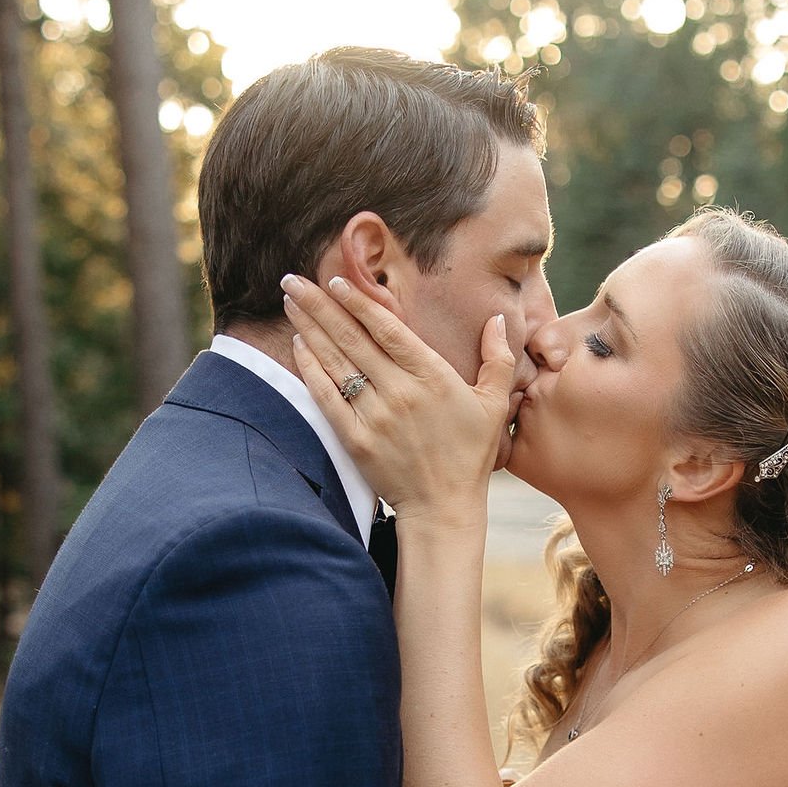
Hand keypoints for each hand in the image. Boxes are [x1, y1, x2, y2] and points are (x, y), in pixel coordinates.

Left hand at [282, 273, 513, 519]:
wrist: (443, 507)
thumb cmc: (470, 455)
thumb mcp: (494, 404)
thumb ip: (497, 358)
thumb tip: (495, 319)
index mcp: (432, 376)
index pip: (387, 329)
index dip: (359, 301)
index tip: (336, 279)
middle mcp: (400, 390)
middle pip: (352, 337)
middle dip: (319, 304)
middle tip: (294, 279)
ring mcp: (375, 415)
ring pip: (335, 361)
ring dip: (309, 327)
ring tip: (289, 301)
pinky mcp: (355, 438)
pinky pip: (325, 396)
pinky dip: (310, 368)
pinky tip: (298, 344)